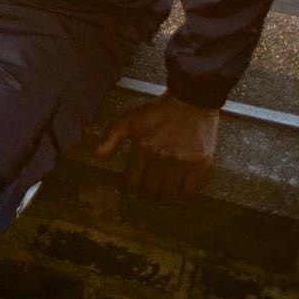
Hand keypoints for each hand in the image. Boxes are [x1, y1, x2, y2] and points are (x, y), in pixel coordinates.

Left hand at [96, 92, 218, 197]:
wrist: (192, 101)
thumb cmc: (160, 110)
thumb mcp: (131, 118)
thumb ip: (112, 135)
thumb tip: (98, 153)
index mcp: (144, 147)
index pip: (132, 179)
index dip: (129, 188)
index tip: (130, 191)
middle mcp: (162, 157)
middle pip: (150, 189)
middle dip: (146, 192)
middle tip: (146, 191)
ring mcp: (183, 163)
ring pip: (169, 193)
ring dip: (163, 197)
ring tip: (161, 194)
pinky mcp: (201, 165)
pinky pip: (190, 190)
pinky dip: (184, 195)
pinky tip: (179, 192)